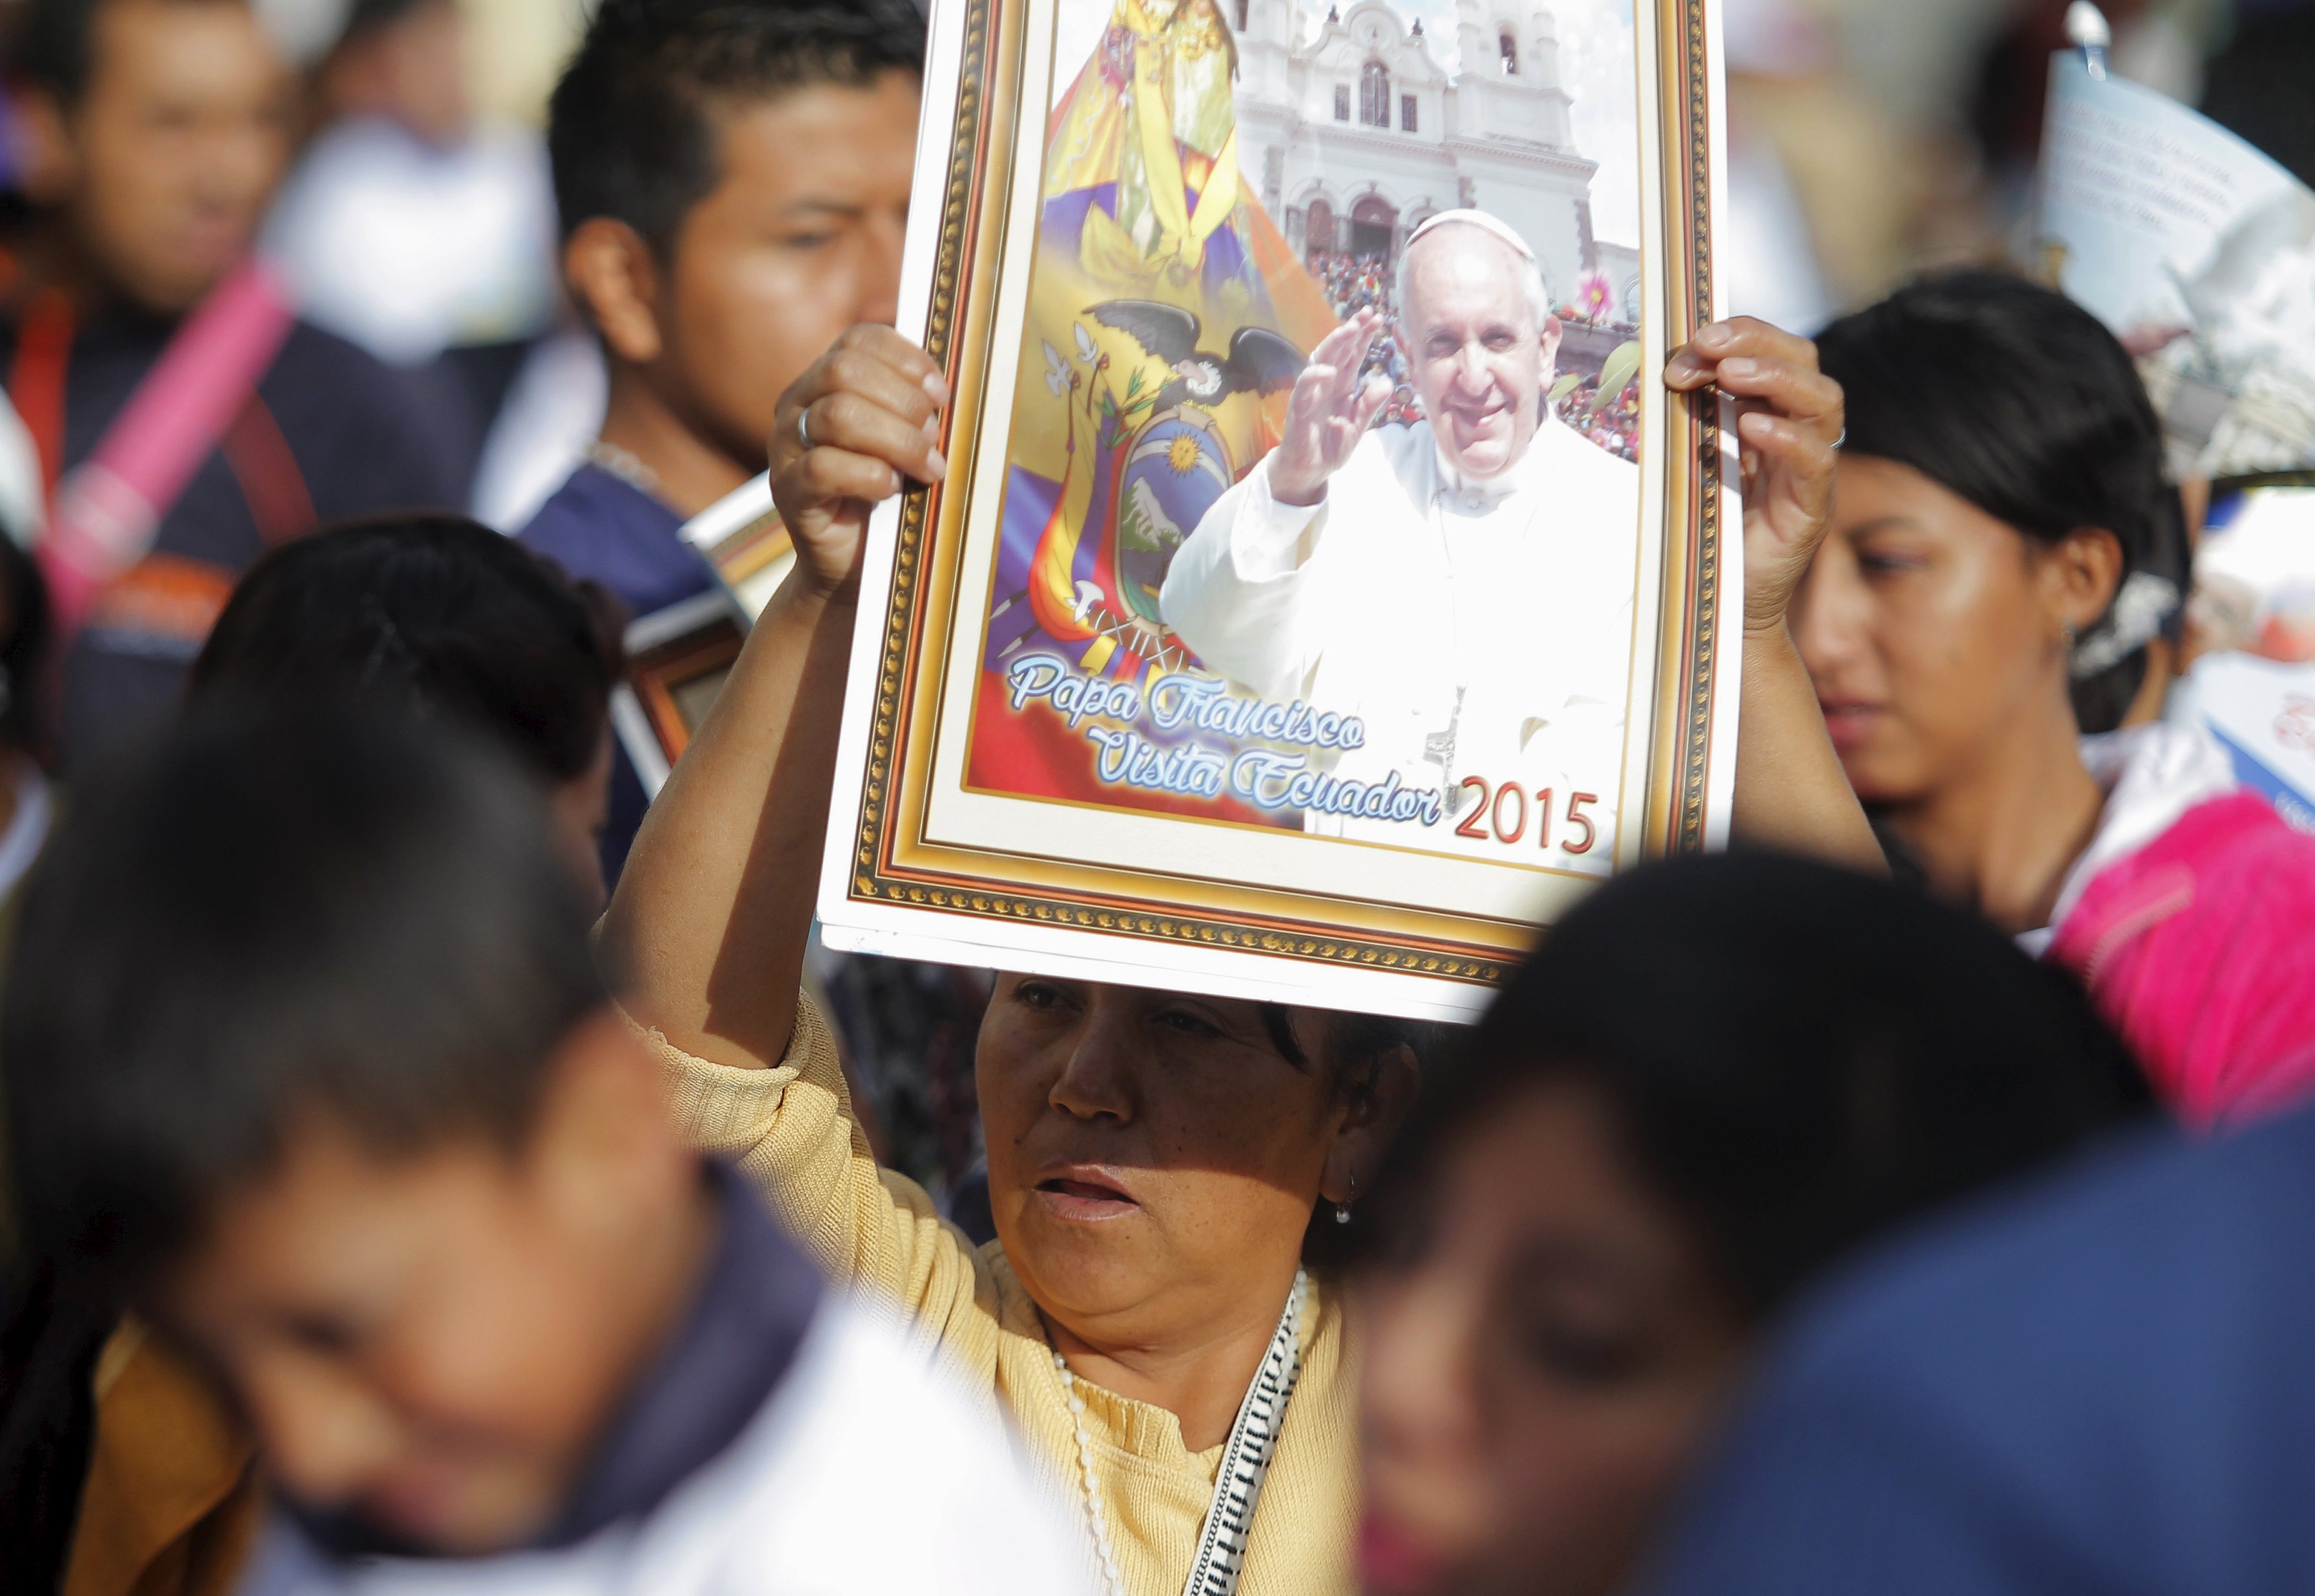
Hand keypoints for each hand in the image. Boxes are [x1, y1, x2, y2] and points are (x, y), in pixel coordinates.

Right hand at [769, 325, 949, 599]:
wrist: (856, 564)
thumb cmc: (886, 494)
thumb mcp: (903, 441)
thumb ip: (914, 408)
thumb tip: (944, 389)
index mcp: (824, 379)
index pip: (858, 340)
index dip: (905, 358)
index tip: (941, 394)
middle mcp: (796, 404)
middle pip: (844, 371)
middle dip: (903, 401)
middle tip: (933, 437)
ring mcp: (785, 446)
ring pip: (837, 415)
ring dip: (896, 440)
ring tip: (926, 468)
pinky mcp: (787, 490)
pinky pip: (824, 467)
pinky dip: (869, 475)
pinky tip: (892, 489)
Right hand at [1269, 307, 1391, 506]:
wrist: (1308, 472)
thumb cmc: (1330, 447)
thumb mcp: (1357, 427)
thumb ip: (1370, 405)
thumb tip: (1388, 382)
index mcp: (1341, 386)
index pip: (1353, 355)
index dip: (1364, 336)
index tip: (1378, 318)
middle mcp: (1325, 385)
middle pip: (1338, 351)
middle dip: (1351, 331)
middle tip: (1366, 314)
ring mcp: (1310, 395)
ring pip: (1320, 362)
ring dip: (1334, 344)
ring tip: (1350, 330)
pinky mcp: (1299, 411)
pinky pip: (1304, 390)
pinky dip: (1315, 378)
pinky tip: (1329, 370)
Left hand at [1664, 318, 1843, 637]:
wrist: (1712, 599)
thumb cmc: (1699, 526)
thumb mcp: (1686, 458)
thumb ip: (1689, 416)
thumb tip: (1666, 365)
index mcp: (1768, 414)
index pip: (1775, 352)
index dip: (1742, 334)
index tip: (1694, 336)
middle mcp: (1797, 435)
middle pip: (1806, 364)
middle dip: (1758, 342)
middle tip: (1709, 343)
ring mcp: (1809, 471)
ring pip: (1823, 402)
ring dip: (1775, 377)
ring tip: (1730, 373)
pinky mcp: (1811, 509)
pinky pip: (1814, 460)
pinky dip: (1786, 436)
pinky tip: (1751, 425)